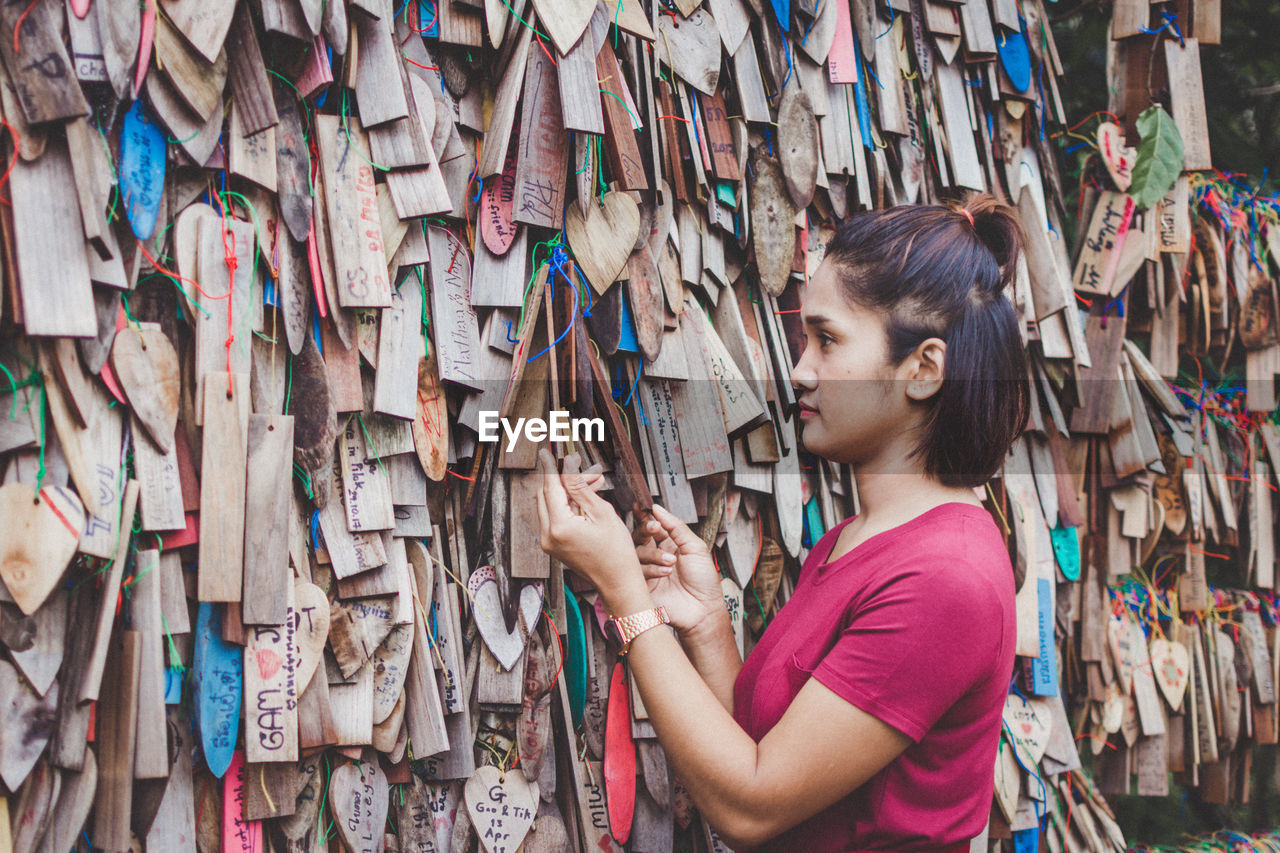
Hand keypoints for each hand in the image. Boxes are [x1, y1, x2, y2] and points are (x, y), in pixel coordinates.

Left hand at [536, 449, 648, 609]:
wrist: (618, 582)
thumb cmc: (616, 553)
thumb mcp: (602, 512)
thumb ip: (580, 487)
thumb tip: (568, 465)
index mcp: (559, 526)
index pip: (550, 487)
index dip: (550, 466)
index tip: (546, 451)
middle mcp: (548, 535)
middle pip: (548, 494)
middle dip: (566, 478)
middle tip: (584, 467)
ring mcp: (549, 542)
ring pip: (552, 505)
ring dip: (570, 491)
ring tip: (594, 482)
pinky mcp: (554, 546)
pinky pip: (556, 517)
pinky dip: (569, 505)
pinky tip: (587, 497)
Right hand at [633, 504, 726, 637]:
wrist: (703, 608)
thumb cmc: (703, 579)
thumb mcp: (695, 547)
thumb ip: (676, 526)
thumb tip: (658, 509)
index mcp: (669, 544)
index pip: (652, 525)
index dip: (646, 516)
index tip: (642, 508)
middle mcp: (656, 554)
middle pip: (639, 536)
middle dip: (645, 529)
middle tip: (654, 529)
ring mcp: (648, 569)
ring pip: (637, 552)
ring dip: (654, 555)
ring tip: (671, 562)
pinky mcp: (642, 584)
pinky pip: (637, 571)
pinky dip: (651, 569)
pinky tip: (665, 573)